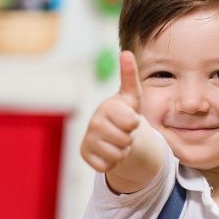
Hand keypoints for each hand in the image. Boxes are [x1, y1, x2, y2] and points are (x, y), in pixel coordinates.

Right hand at [80, 51, 141, 171]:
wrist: (114, 133)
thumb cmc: (124, 112)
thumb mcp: (132, 96)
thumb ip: (130, 76)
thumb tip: (126, 52)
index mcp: (107, 107)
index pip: (131, 122)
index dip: (134, 123)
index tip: (129, 117)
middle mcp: (94, 121)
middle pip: (125, 140)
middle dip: (129, 138)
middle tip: (124, 131)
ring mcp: (88, 138)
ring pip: (117, 155)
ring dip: (122, 150)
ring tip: (117, 140)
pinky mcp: (84, 154)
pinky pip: (106, 166)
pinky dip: (112, 162)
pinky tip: (108, 150)